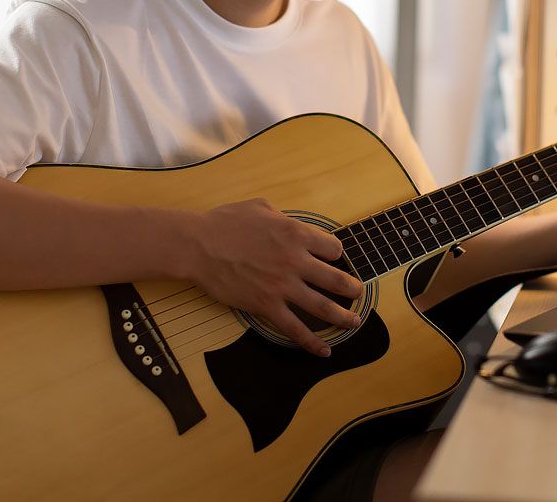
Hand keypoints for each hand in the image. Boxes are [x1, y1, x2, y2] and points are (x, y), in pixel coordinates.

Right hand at [184, 198, 364, 356]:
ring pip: (322, 306)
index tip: (332, 258)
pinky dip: (311, 341)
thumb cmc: (225, 223)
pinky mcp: (266, 306)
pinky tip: (324, 350)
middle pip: (336, 279)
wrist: (198, 246)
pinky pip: (294, 328)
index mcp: (296, 233)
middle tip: (358, 292)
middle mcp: (295, 261)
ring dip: (343, 316)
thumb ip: (281, 216)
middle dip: (352, 288)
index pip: (332, 248)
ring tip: (354, 321)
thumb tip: (288, 222)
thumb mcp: (260, 207)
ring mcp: (282, 286)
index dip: (334, 253)